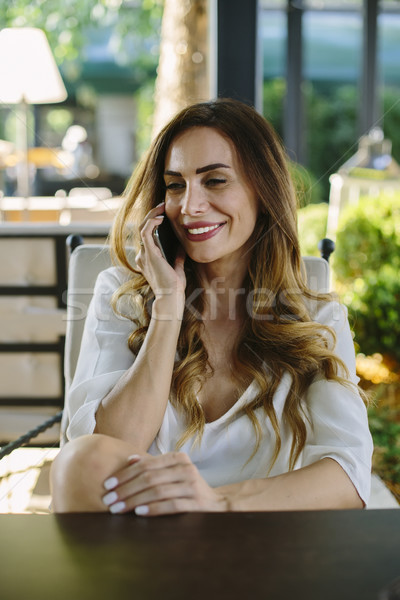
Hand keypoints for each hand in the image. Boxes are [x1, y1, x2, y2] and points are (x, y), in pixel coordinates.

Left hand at [101, 452, 227, 515]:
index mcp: (178, 458)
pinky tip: (139, 513)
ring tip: (118, 509)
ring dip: (134, 501)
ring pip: (157, 491)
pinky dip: (154, 508)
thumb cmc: (188, 488)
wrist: (218, 503)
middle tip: (108, 500)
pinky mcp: (197, 502)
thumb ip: (153, 466)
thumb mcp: (172, 472)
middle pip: (149, 478)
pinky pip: (171, 504)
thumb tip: (129, 459)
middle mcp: (186, 468)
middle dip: (125, 489)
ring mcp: (192, 485)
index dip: (124, 475)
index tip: (107, 485)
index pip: (145, 465)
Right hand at [135, 202, 185, 306]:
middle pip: (142, 229)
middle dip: (152, 215)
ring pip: (142, 227)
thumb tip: (181, 245)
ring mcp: (144, 254)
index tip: (164, 214)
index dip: (153, 223)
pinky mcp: (148, 253)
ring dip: (152, 215)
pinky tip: (161, 218)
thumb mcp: (177, 267)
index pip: (147, 236)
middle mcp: (142, 256)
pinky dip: (152, 222)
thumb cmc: (174, 287)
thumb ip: (177, 256)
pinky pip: (146, 232)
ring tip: (162, 208)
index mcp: (148, 259)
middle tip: (162, 206)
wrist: (171, 298)